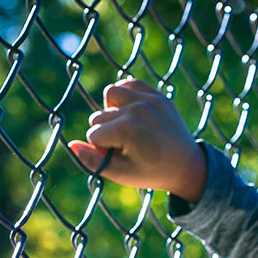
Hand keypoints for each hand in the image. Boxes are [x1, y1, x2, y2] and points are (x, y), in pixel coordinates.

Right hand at [67, 78, 206, 201]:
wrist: (187, 166)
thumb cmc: (152, 172)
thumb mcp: (120, 174)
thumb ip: (92, 160)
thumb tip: (71, 144)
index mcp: (127, 129)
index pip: (93, 134)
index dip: (102, 149)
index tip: (122, 156)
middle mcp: (137, 110)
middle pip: (99, 116)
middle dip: (107, 132)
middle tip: (127, 146)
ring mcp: (150, 100)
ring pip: (110, 94)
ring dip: (112, 110)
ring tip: (126, 126)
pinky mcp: (159, 95)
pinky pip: (129, 83)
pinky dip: (125, 94)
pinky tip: (131, 111)